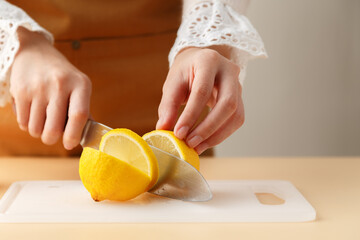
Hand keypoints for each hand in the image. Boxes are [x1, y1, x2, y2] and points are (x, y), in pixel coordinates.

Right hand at [10, 27, 91, 149]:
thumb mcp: (78, 86)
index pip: (79, 115)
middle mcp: (60, 84)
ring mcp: (39, 87)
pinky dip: (27, 125)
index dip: (74, 135)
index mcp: (81, 84)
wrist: (34, 52)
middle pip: (54, 128)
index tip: (70, 144)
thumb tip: (89, 137)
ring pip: (36, 129)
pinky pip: (23, 123)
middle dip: (51, 139)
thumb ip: (83, 110)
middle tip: (52, 135)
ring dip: (38, 132)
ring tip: (43, 120)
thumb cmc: (61, 76)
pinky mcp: (21, 91)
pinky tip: (32, 113)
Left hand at [156, 47, 243, 153]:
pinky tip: (205, 142)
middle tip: (190, 143)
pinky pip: (236, 120)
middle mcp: (229, 71)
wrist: (201, 62)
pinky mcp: (241, 99)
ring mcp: (239, 85)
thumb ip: (168, 106)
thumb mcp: (173, 83)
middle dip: (208, 128)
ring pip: (236, 115)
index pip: (202, 91)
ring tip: (196, 147)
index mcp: (208, 61)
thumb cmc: (185, 72)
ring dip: (216, 135)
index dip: (191, 115)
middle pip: (227, 104)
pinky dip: (221, 135)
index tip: (178, 134)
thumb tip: (163, 130)